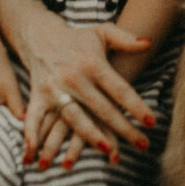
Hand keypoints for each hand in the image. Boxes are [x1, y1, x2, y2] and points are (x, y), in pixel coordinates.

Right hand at [14, 11, 157, 156]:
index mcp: (93, 64)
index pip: (120, 89)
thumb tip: (148, 43)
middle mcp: (74, 78)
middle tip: (143, 145)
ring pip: (75, 118)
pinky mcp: (38, 97)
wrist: (40, 35)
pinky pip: (35, 119)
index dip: (137, 107)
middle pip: (103, 108)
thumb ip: (126, 39)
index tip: (152, 123)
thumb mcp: (103, 32)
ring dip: (91, 135)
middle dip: (124, 128)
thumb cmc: (78, 38)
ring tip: (109, 150)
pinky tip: (35, 152)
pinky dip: (32, 135)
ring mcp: (55, 89)